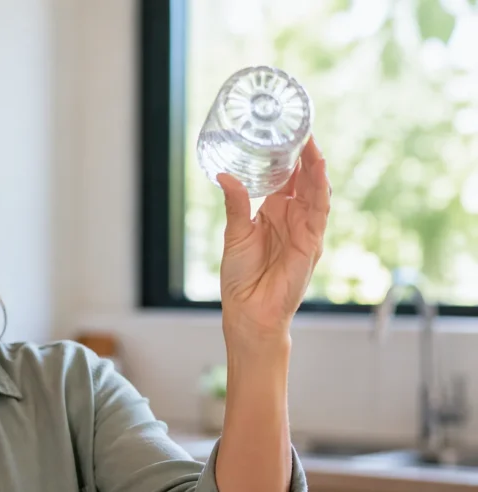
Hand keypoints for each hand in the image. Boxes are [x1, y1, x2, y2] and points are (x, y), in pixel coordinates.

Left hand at [218, 136, 330, 339]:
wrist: (249, 310)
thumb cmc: (242, 277)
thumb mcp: (236, 233)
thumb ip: (236, 204)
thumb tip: (225, 176)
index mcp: (273, 213)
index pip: (285, 178)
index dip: (288, 156)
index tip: (286, 133)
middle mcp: (292, 218)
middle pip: (304, 180)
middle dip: (305, 155)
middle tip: (301, 128)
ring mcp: (304, 229)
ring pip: (315, 191)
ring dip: (315, 167)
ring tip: (311, 142)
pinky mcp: (311, 242)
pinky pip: (319, 211)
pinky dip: (320, 189)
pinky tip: (319, 170)